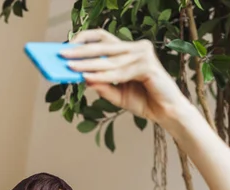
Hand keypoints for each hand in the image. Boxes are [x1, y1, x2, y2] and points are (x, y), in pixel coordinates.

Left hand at [61, 29, 189, 124]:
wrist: (167, 112)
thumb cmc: (144, 100)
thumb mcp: (117, 94)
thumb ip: (103, 85)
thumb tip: (83, 77)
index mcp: (129, 50)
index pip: (103, 37)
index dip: (84, 39)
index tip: (66, 45)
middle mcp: (136, 48)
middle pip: (103, 45)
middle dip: (80, 50)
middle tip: (62, 54)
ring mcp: (143, 55)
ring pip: (109, 60)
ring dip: (87, 64)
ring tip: (70, 67)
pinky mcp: (148, 66)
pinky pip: (119, 72)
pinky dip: (103, 76)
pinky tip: (88, 77)